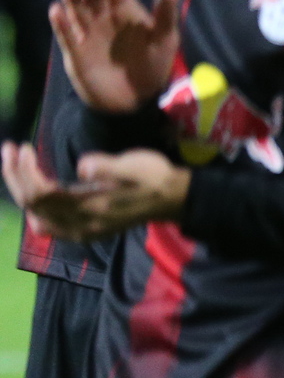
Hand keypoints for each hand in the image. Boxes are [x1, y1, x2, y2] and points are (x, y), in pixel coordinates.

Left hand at [1, 142, 188, 240]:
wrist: (172, 199)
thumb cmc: (154, 177)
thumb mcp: (135, 166)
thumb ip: (107, 167)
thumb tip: (82, 165)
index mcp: (89, 206)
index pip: (42, 194)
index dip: (25, 171)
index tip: (23, 147)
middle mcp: (79, 224)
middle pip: (32, 205)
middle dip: (14, 176)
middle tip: (8, 149)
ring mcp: (80, 230)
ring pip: (36, 215)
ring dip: (20, 190)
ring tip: (14, 166)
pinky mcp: (83, 230)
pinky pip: (47, 226)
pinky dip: (33, 209)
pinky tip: (34, 194)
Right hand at [49, 0, 179, 112]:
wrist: (134, 99)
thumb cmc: (153, 64)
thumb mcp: (165, 39)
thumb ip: (165, 14)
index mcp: (126, 10)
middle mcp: (104, 17)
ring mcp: (88, 33)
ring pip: (76, 9)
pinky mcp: (75, 51)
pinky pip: (66, 35)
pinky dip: (60, 24)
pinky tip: (56, 11)